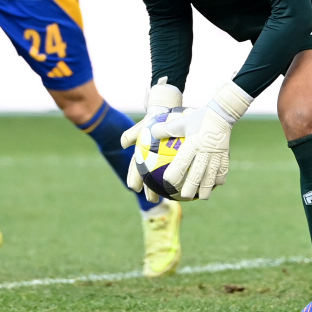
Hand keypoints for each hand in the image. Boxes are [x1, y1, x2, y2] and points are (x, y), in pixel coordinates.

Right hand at [121, 80, 183, 201]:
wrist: (167, 111)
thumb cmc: (154, 119)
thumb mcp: (144, 124)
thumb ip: (133, 133)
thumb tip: (123, 144)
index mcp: (142, 154)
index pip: (136, 168)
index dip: (134, 178)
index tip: (134, 188)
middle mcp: (152, 159)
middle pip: (150, 177)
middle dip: (150, 190)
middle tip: (152, 200)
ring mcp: (163, 160)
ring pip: (164, 176)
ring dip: (165, 188)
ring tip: (169, 198)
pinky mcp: (176, 159)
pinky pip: (180, 168)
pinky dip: (183, 176)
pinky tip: (188, 185)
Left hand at [161, 81, 251, 199]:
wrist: (221, 113)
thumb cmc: (198, 117)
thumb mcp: (181, 121)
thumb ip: (166, 129)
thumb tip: (151, 132)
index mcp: (193, 144)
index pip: (183, 161)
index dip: (176, 173)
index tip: (168, 183)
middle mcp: (205, 151)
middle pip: (198, 173)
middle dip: (192, 187)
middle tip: (185, 197)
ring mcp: (217, 154)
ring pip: (213, 175)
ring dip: (208, 187)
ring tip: (203, 197)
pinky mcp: (225, 155)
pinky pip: (224, 169)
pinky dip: (220, 178)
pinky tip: (216, 184)